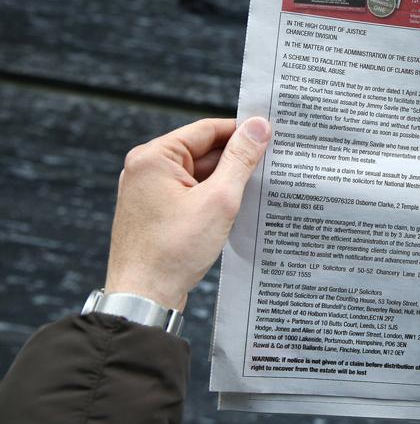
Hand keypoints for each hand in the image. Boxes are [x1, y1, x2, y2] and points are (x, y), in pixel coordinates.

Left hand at [104, 118, 271, 309]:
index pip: (206, 130)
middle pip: (202, 151)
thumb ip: (240, 159)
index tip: (271, 135)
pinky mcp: (154, 212)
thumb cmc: (174, 250)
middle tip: (272, 163)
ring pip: (198, 174)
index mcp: (153, 157)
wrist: (143, 297)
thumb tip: (258, 126)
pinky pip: (190, 193)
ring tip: (259, 188)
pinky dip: (212, 197)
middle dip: (236, 159)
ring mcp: (147, 192)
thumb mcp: (219, 199)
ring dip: (226, 181)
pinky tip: (236, 207)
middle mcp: (145, 169)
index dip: (241, 131)